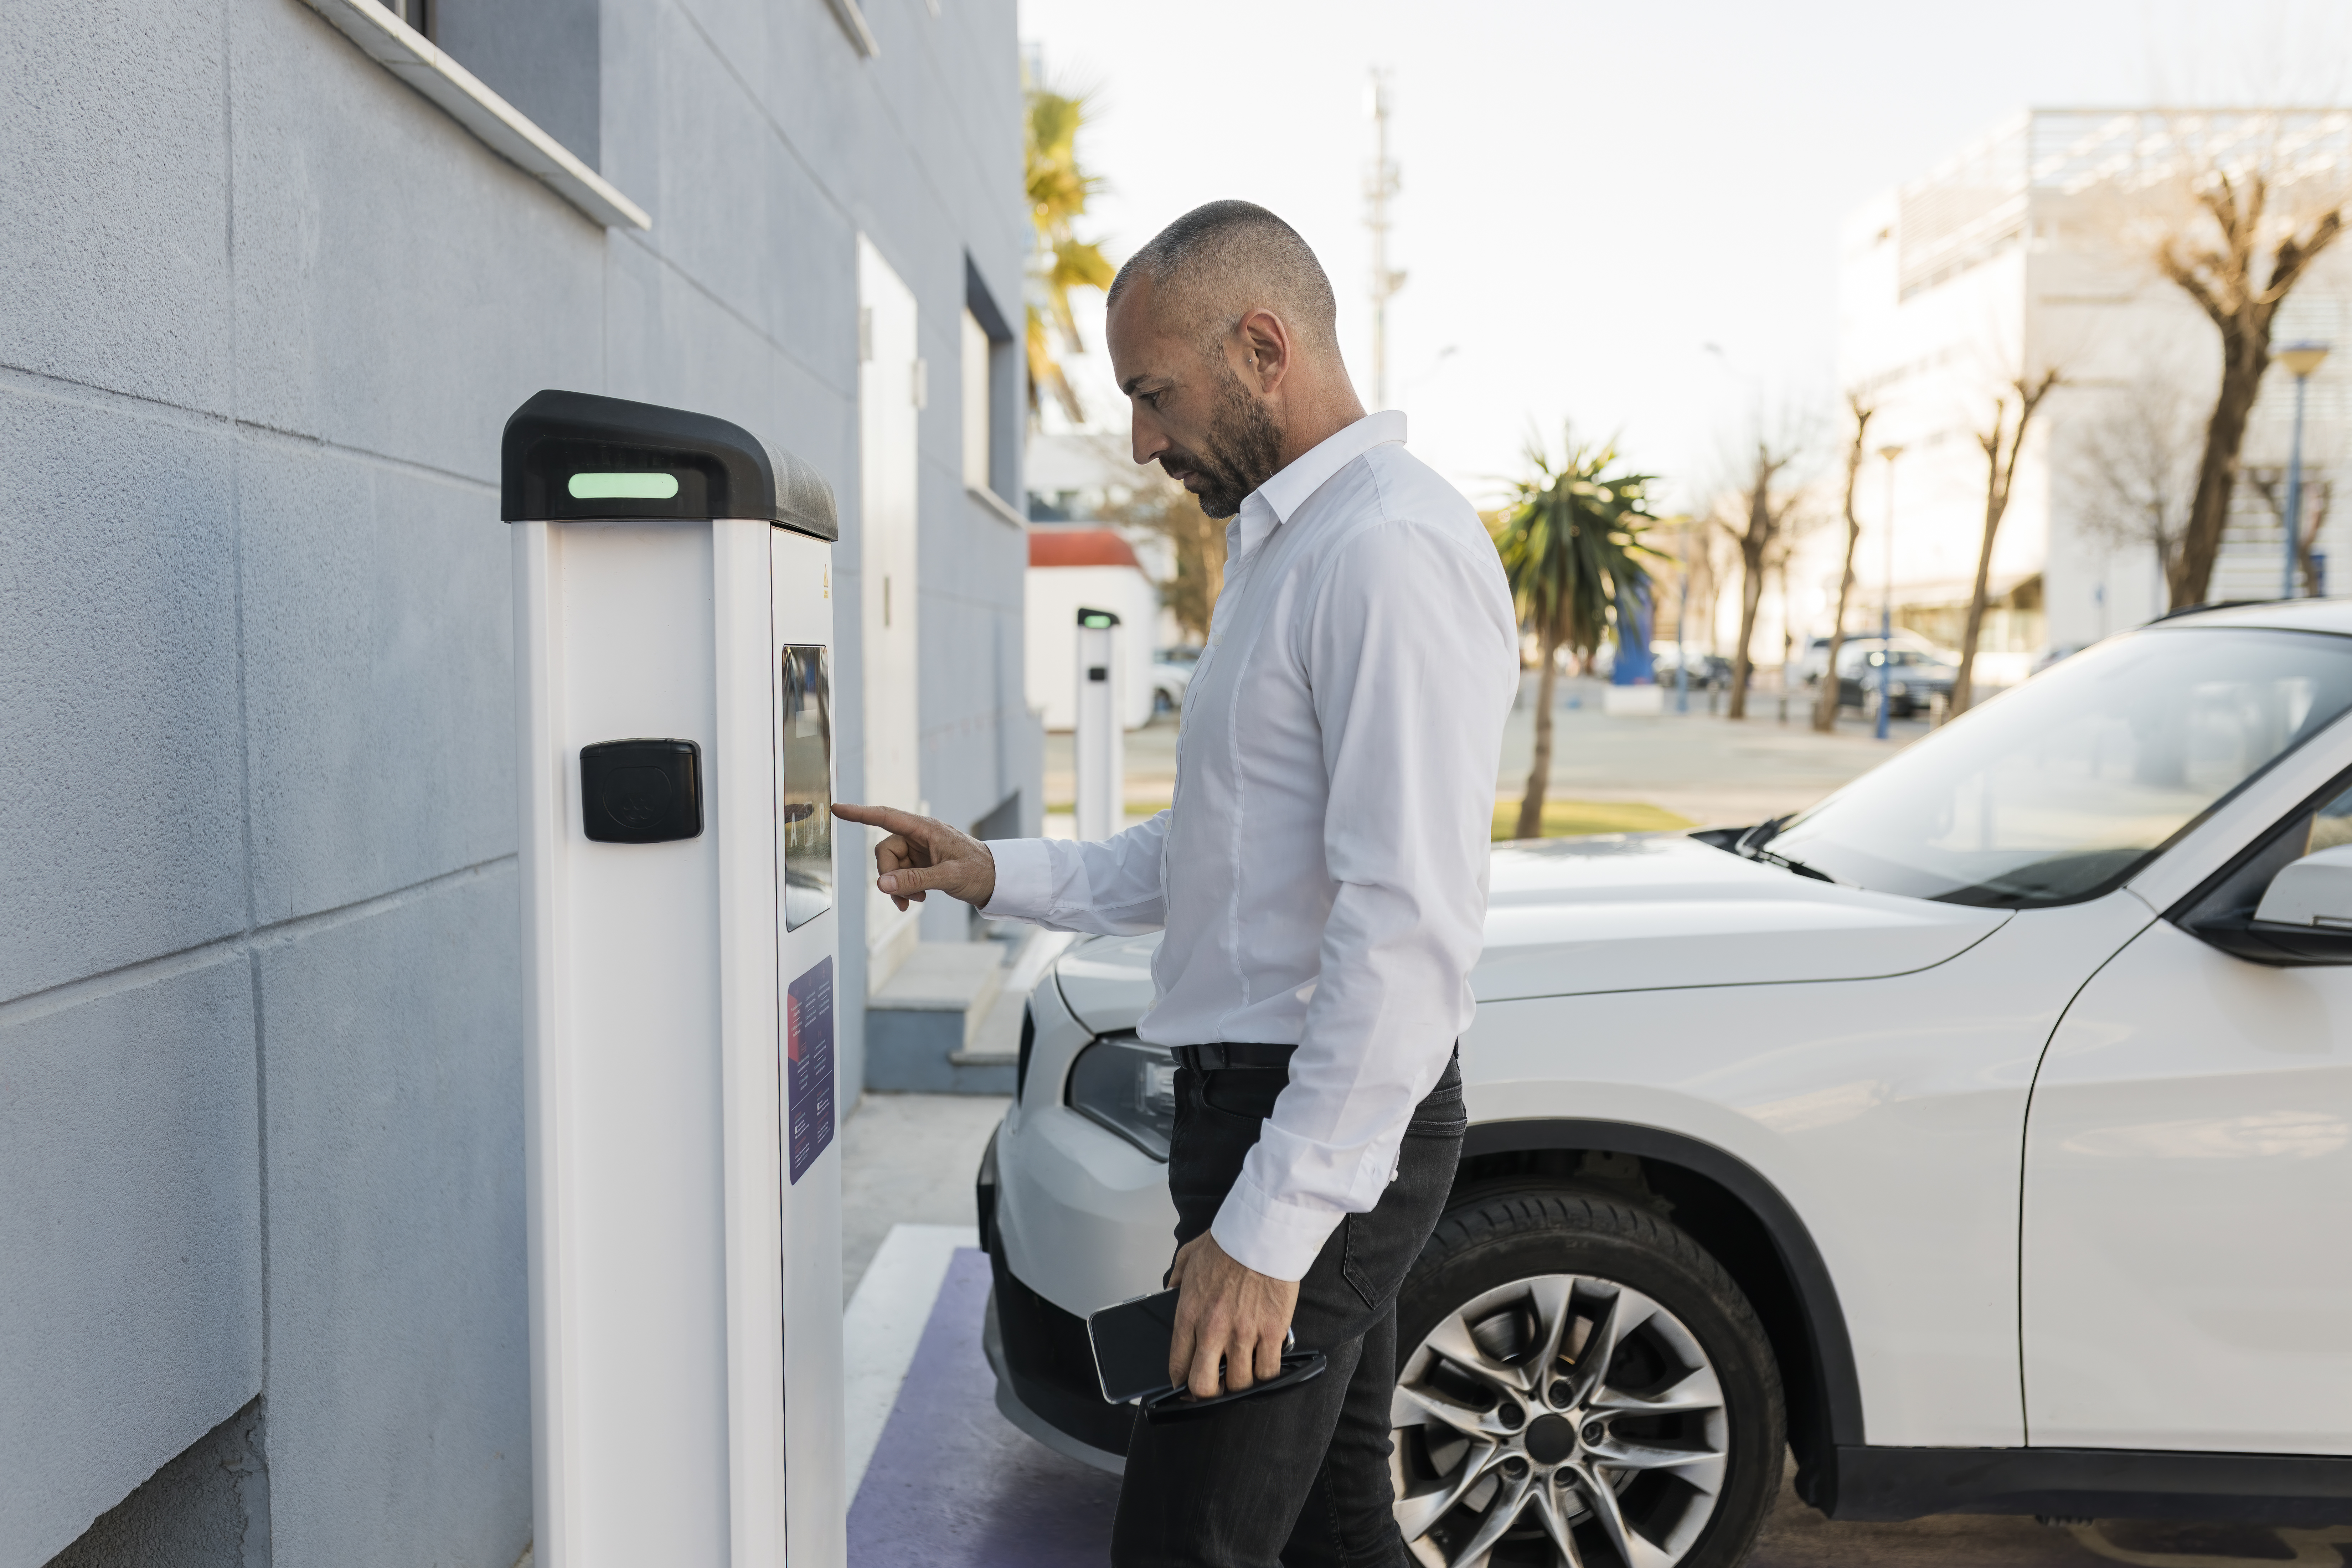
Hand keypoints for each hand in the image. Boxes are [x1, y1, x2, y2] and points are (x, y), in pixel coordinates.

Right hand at [830, 803, 996, 911]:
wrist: (996, 880)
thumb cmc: (978, 871)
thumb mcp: (949, 876)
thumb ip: (915, 879)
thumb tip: (882, 884)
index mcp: (925, 828)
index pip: (886, 816)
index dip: (860, 813)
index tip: (837, 808)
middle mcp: (918, 835)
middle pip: (884, 851)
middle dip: (889, 875)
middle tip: (906, 897)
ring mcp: (918, 849)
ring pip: (890, 866)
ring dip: (898, 886)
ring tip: (917, 900)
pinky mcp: (920, 862)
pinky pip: (899, 875)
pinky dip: (904, 889)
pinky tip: (919, 898)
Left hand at [1165, 1231, 1298, 1398]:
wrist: (1263, 1232)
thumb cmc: (1228, 1242)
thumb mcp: (1188, 1256)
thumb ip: (1175, 1279)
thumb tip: (1170, 1291)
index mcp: (1189, 1314)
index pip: (1177, 1365)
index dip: (1180, 1384)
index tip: (1184, 1385)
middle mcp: (1214, 1329)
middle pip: (1204, 1386)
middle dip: (1208, 1392)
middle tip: (1215, 1385)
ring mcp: (1244, 1333)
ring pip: (1239, 1383)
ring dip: (1239, 1381)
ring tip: (1242, 1370)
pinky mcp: (1272, 1332)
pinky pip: (1268, 1370)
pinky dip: (1266, 1373)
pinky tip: (1264, 1362)